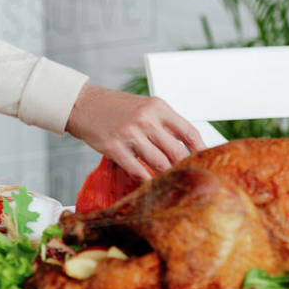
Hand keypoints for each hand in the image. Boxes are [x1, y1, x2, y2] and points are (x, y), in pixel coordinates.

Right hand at [65, 84, 204, 180]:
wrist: (83, 104)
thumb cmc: (116, 108)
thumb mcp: (144, 108)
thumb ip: (164, 125)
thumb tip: (186, 150)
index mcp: (158, 107)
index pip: (189, 132)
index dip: (200, 151)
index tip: (205, 163)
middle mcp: (146, 118)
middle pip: (176, 151)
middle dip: (184, 168)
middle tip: (188, 180)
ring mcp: (130, 133)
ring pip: (159, 163)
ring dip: (166, 176)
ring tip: (170, 184)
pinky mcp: (115, 147)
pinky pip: (137, 170)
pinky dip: (145, 180)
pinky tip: (148, 184)